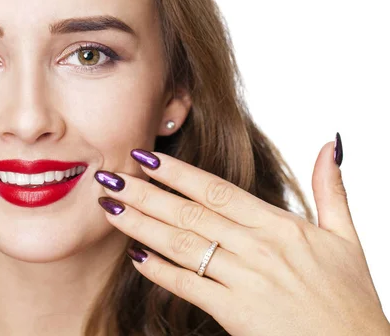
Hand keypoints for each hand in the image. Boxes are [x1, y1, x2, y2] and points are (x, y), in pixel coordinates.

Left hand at [94, 140, 389, 335]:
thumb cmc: (350, 299)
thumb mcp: (347, 238)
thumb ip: (332, 190)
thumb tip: (329, 145)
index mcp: (280, 226)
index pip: (217, 190)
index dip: (177, 173)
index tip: (144, 157)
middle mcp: (258, 248)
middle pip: (190, 213)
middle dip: (145, 194)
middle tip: (110, 178)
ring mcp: (246, 280)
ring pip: (183, 245)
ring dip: (142, 225)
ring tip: (111, 209)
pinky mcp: (237, 314)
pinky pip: (189, 287)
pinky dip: (161, 272)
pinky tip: (137, 256)